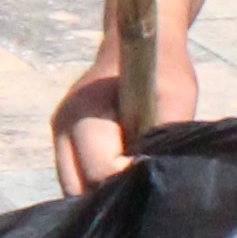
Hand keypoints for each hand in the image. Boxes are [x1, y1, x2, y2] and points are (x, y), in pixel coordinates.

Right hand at [47, 42, 202, 193]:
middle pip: (79, 189)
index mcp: (84, 113)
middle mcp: (62, 128)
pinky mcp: (63, 146)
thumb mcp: (178, 96)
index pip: (100, 170)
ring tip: (134, 181)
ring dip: (103, 194)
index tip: (155, 170)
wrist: (136, 42)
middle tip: (146, 184)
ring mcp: (58, 139)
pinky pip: (76, 182)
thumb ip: (167, 135)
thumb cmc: (161, 69)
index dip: (131, 179)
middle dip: (113, 195)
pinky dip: (97, 188)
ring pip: (73, 191)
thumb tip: (165, 176)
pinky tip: (122, 178)